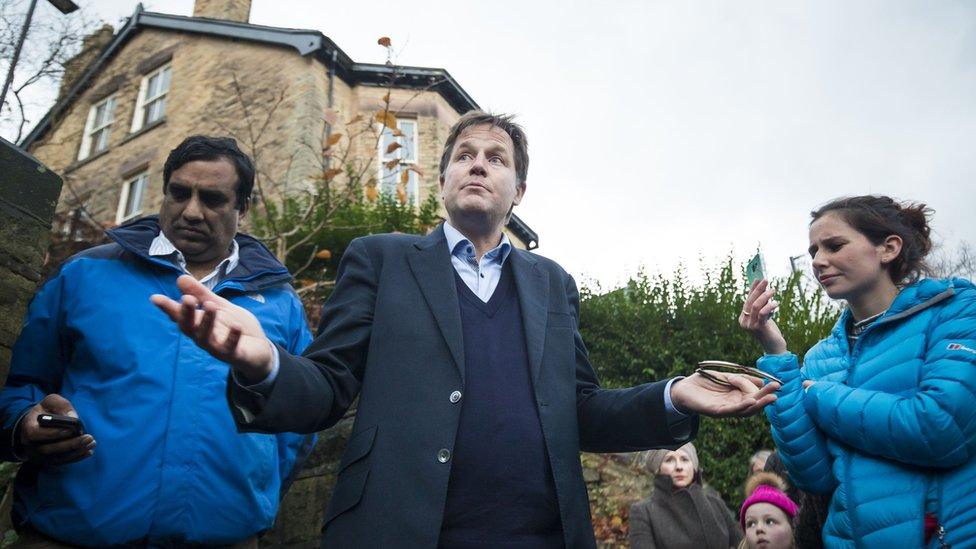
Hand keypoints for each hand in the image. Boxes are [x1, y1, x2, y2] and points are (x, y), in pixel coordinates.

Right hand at [18, 394, 94, 464]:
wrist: (38, 423)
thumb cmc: (46, 410)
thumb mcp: (52, 401)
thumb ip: (62, 406)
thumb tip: (74, 418)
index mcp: (28, 428)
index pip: (36, 434)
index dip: (53, 433)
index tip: (71, 429)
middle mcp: (30, 445)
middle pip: (49, 449)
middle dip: (71, 444)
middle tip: (89, 437)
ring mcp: (38, 455)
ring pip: (57, 458)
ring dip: (76, 452)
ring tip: (92, 443)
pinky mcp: (48, 460)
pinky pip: (62, 462)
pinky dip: (76, 457)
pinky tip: (89, 451)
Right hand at [151, 275, 272, 381]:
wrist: (259, 349)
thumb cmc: (234, 327)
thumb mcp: (220, 306)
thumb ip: (202, 294)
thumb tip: (180, 278)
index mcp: (199, 324)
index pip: (180, 316)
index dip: (168, 308)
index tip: (155, 298)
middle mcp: (204, 337)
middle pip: (189, 328)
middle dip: (186, 314)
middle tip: (187, 299)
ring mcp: (218, 348)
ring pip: (206, 339)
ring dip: (207, 322)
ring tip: (210, 306)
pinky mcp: (234, 356)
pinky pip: (230, 349)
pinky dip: (232, 338)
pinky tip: (236, 326)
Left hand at [670, 372, 778, 416]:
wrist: (683, 388)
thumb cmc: (704, 383)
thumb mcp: (726, 377)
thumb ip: (742, 379)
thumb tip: (762, 381)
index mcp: (736, 398)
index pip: (754, 396)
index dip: (763, 390)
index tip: (772, 381)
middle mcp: (733, 406)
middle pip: (753, 404)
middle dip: (766, 397)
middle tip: (778, 389)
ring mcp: (725, 410)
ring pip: (745, 410)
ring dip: (758, 404)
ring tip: (770, 398)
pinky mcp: (715, 411)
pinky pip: (730, 411)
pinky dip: (741, 407)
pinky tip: (750, 401)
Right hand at [739, 279, 787, 354]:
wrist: (774, 348)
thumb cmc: (770, 332)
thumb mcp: (765, 317)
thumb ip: (762, 307)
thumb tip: (765, 290)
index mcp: (743, 318)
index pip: (747, 300)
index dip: (752, 289)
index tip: (758, 279)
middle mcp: (744, 322)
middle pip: (750, 301)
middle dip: (758, 289)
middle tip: (766, 280)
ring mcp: (750, 326)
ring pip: (756, 305)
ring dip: (765, 296)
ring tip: (773, 290)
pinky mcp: (758, 328)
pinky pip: (762, 313)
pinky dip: (769, 306)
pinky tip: (776, 303)